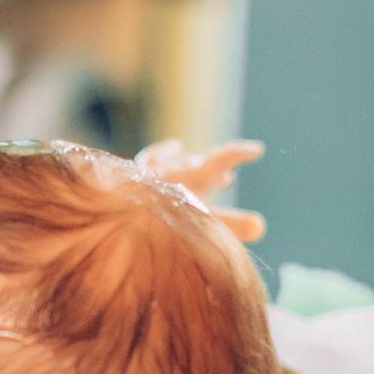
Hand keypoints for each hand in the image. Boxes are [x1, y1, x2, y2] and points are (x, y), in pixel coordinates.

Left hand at [135, 138, 266, 241]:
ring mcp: (148, 172)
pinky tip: (174, 147)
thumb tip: (260, 226)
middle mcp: (170, 169)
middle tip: (226, 180)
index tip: (256, 149)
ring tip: (202, 168)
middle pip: (198, 165)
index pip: (222, 159)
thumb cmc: (159, 226)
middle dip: (214, 170)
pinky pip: (150, 159)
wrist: (113, 222)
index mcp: (191, 178)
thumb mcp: (202, 226)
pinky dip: (164, 154)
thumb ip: (231, 226)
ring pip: (176, 162)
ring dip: (192, 165)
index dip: (239, 153)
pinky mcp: (129, 177)